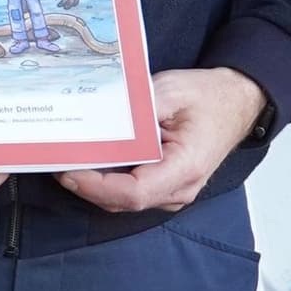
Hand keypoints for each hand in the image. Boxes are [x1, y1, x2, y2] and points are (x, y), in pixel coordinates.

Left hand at [56, 67, 267, 214]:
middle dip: (86, 185)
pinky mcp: (164, 186)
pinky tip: (87, 161)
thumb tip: (100, 118)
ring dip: (93, 184)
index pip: (134, 192)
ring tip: (65, 160)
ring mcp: (173, 192)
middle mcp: (179, 188)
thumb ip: (136, 107)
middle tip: (55, 161)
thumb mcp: (171, 90)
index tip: (68, 171)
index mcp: (185, 167)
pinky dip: (106, 180)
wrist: (236, 101)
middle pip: (123, 200)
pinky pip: (130, 191)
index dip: (96, 186)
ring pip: (124, 199)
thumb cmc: (208, 96)